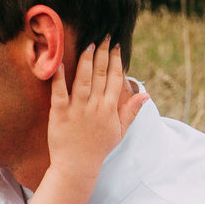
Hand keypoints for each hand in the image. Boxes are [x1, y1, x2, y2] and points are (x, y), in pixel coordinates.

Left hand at [46, 39, 149, 185]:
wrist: (77, 167)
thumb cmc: (98, 149)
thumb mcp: (120, 131)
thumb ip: (131, 111)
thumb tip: (145, 94)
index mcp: (110, 108)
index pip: (114, 78)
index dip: (116, 60)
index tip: (116, 45)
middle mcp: (95, 106)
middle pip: (100, 74)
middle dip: (103, 53)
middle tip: (104, 36)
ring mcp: (77, 109)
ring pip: (83, 79)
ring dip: (86, 60)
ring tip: (89, 44)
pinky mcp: (59, 114)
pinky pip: (59, 93)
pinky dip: (59, 78)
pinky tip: (59, 63)